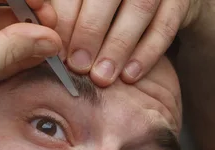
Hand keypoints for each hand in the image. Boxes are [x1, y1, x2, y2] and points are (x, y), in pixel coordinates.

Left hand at [51, 0, 200, 85]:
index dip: (65, 19)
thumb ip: (67, 16)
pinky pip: (166, 24)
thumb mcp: (88, 6)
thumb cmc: (112, 7)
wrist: (169, 0)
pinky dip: (147, 52)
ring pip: (140, 7)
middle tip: (77, 66)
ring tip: (102, 77)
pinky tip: (130, 75)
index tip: (56, 50)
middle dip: (89, 32)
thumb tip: (45, 44)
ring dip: (118, 46)